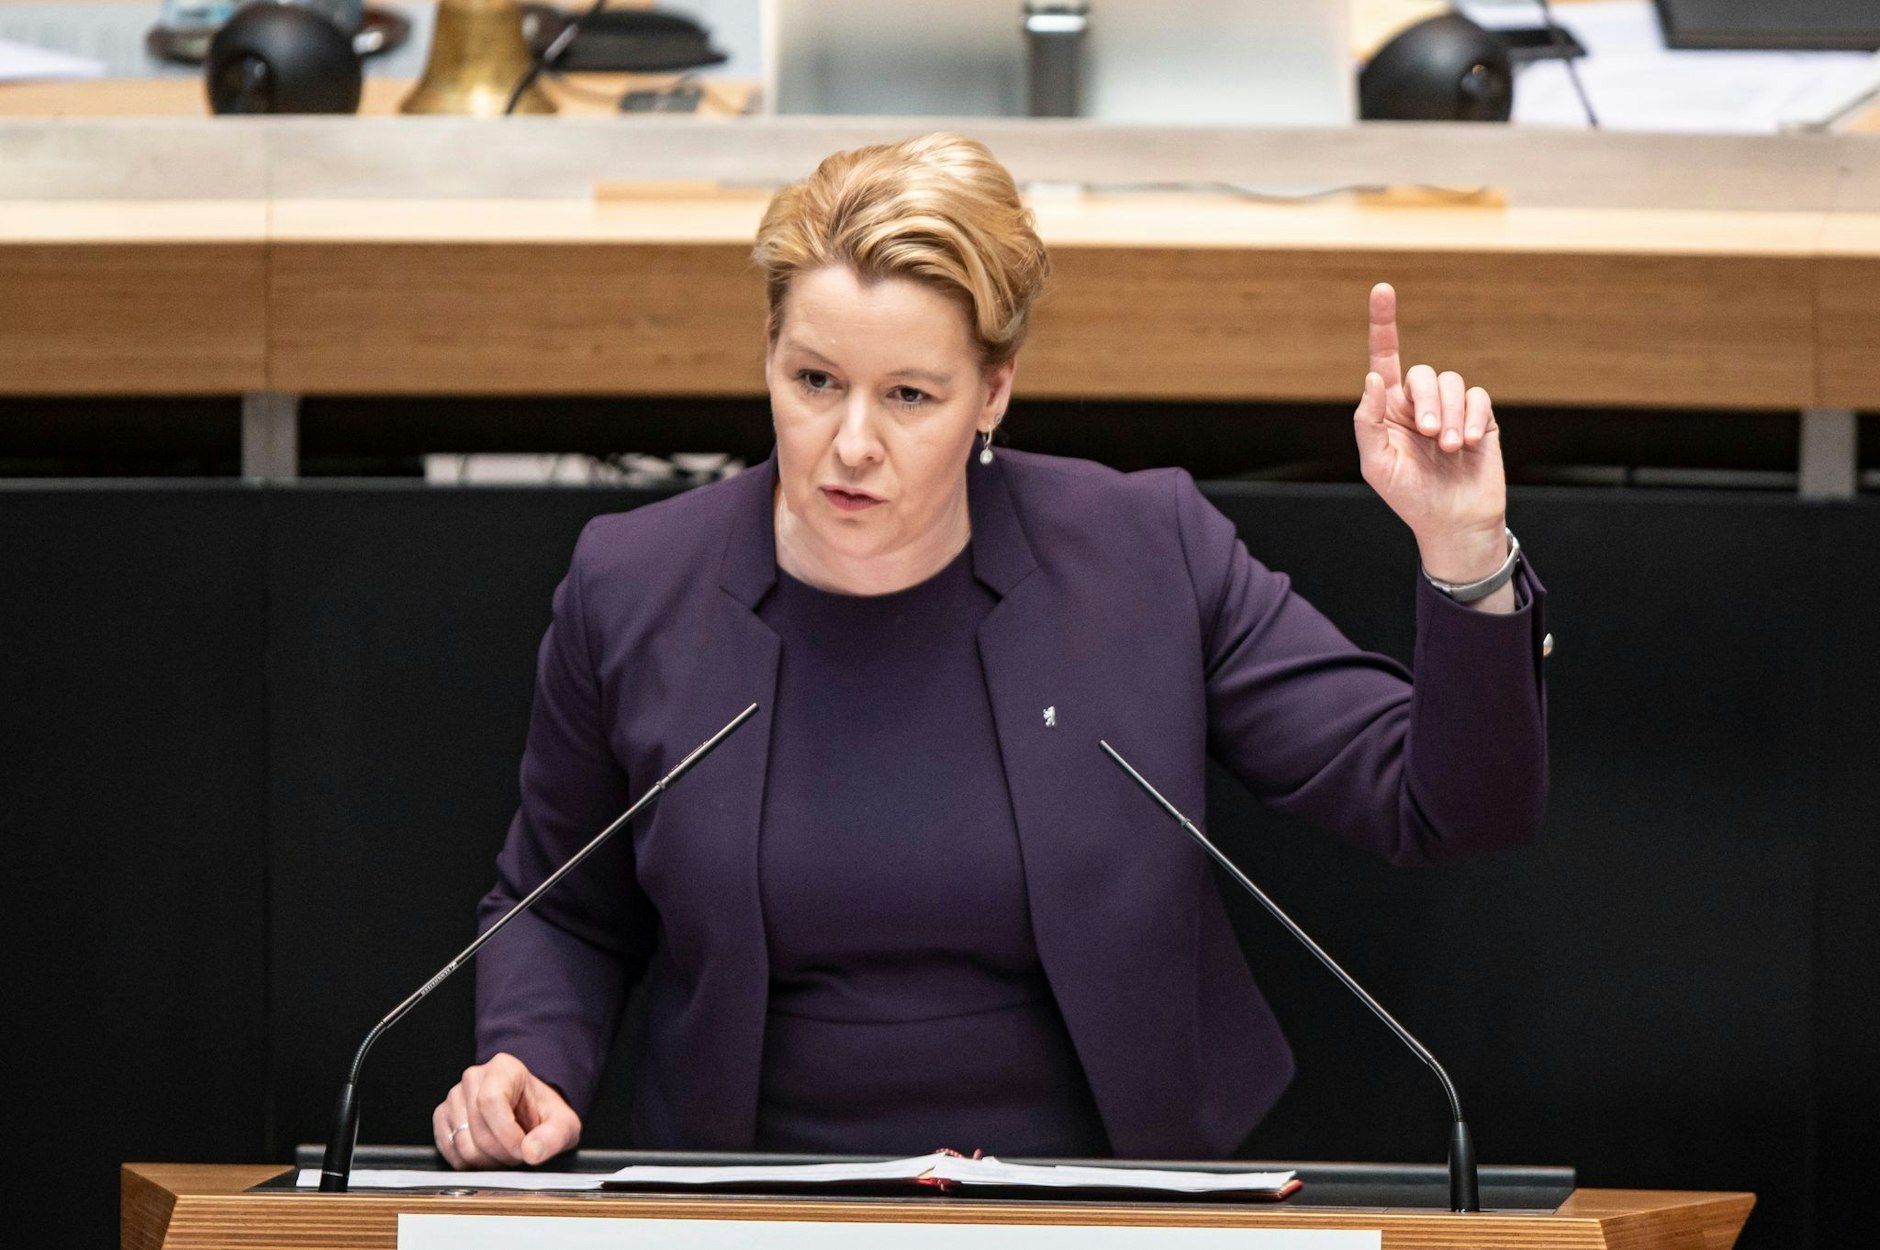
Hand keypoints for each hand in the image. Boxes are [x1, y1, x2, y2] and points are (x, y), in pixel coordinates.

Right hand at [433, 1052, 581, 1168]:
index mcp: (504, 1068)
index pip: (491, 1100)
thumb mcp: (563, 1124)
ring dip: (487, 1161)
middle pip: (478, 1127)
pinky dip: (469, 1164)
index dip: (506, 1133)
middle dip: (501, 1153)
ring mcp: (454, 1097)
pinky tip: (488, 1156)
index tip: (523, 1150)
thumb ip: (553, 1137)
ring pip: (462, 1143)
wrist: (530, 1113)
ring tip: (505, 1154)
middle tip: (519, 1155)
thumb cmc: (544, 1115)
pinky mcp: (442, 1117)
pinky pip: (448, 1150)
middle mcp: (474, 1077)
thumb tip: (531, 1151)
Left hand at [1353, 283, 1508, 586]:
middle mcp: (1419, 403)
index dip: (1382, 323)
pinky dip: (1473, 418)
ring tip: (1451, 448)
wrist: (1452, 522)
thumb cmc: (1408, 496)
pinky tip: (1470, 444)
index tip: (1382, 288)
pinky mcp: (1481, 418)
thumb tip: (1373, 378)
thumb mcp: (1375, 464)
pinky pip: (1478, 398)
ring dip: (1450, 415)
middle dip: (1427, 401)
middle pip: (1422, 373)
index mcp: (1388, 409)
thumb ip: (1368, 421)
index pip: (1384, 357)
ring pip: (1452, 383)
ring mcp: (1451, 410)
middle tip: (1430, 435)